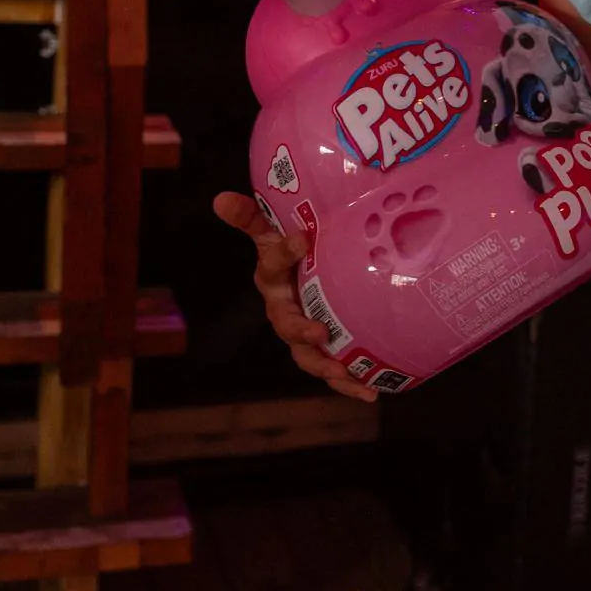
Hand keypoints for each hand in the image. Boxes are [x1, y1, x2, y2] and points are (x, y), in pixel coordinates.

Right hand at [213, 191, 377, 401]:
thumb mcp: (271, 230)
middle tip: (318, 331)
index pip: (271, 263)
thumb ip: (251, 217)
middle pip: (286, 323)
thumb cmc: (289, 251)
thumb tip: (219, 198)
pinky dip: (349, 384)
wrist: (301, 277)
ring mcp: (302, 332)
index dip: (283, 251)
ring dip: (325, 366)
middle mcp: (282, 309)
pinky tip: (371, 392)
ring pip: (308, 355)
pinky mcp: (322, 349)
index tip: (300, 239)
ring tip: (345, 374)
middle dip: (300, 330)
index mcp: (271, 278)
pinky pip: (332, 369)